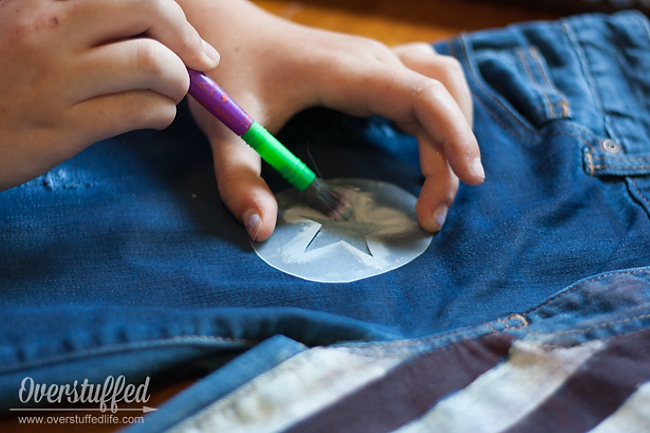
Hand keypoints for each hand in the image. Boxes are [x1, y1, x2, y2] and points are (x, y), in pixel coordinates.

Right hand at [0, 0, 219, 189]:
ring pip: (153, 63)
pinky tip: (154, 117)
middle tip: (196, 60)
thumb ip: (85, 22)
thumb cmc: (7, 80)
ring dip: (179, 81)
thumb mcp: (34, 32)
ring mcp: (56, 78)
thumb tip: (161, 26)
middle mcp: (48, 29)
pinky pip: (140, 110)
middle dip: (185, 38)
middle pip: (147, 7)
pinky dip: (163, 114)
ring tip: (168, 93)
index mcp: (43, 1)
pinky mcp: (64, 126)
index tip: (183, 34)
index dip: (168, 12)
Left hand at [180, 0, 482, 240]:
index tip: (466, 183)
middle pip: (442, 97)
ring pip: (442, 83)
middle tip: (434, 212)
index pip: (423, 97)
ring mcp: (374, 59)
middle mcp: (372, 60)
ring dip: (455, 128)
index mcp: (348, 72)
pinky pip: (425, 82)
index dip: (454, 137)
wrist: (222, 30)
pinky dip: (441, 114)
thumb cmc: (227, 72)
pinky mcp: (370, 67)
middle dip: (454, 152)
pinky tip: (432, 146)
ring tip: (447, 181)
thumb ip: (240, 181)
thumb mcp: (227, 129)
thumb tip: (261, 231)